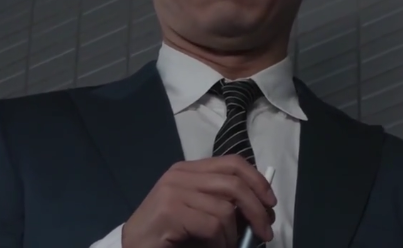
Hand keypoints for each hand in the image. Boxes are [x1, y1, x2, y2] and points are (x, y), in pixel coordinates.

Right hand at [121, 155, 276, 247]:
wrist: (131, 246)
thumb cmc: (166, 232)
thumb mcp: (196, 210)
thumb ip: (221, 202)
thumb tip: (262, 209)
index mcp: (188, 169)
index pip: (232, 162)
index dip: (256, 180)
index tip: (270, 202)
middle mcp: (180, 174)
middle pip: (234, 183)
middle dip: (256, 209)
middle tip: (265, 232)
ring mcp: (173, 191)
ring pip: (225, 208)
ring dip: (234, 234)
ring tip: (229, 246)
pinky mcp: (170, 210)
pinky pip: (212, 226)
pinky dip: (221, 242)